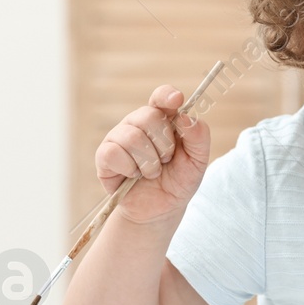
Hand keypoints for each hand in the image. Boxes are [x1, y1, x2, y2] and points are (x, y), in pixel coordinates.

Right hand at [94, 85, 210, 223]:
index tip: (177, 100)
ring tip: (153, 171)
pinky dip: (130, 168)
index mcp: (163, 119)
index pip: (162, 97)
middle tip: (166, 159)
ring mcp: (119, 137)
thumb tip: (186, 117)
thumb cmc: (179, 180)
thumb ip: (199, 137)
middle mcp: (139, 123)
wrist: (161, 209)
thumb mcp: (198, 160)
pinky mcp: (105, 156)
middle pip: (149, 116)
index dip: (167, 95)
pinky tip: (134, 175)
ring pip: (132, 136)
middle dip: (164, 144)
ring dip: (149, 161)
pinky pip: (114, 153)